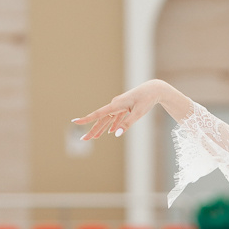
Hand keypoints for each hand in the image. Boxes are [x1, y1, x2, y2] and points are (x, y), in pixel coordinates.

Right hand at [72, 79, 190, 140]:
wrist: (153, 89)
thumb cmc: (146, 100)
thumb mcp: (138, 113)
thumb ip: (126, 124)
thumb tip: (116, 134)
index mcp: (116, 105)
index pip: (98, 114)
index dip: (86, 119)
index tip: (75, 122)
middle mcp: (115, 105)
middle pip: (101, 119)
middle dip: (92, 130)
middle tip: (84, 139)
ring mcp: (119, 106)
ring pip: (108, 119)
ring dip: (101, 129)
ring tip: (94, 138)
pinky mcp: (124, 107)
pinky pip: (116, 118)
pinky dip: (113, 125)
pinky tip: (111, 132)